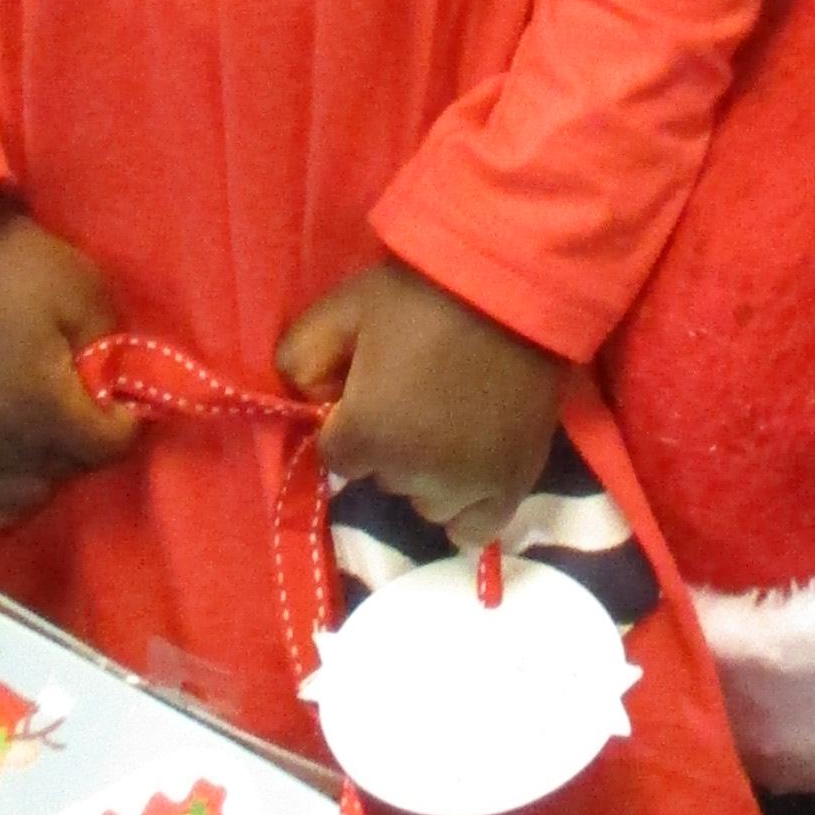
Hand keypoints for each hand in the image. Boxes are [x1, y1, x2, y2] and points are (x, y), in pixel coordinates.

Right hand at [0, 193, 137, 534]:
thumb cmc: (14, 265)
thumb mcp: (83, 291)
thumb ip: (112, 353)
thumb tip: (115, 397)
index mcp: (40, 405)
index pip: (104, 448)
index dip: (124, 425)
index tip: (121, 400)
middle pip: (64, 477)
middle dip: (85, 447)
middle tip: (85, 407)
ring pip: (18, 503)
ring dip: (44, 477)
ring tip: (49, 436)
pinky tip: (9, 470)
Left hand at [279, 261, 565, 549]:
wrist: (514, 286)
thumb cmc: (423, 296)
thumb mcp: (344, 307)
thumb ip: (301, 359)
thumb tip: (306, 403)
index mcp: (368, 434)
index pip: (337, 455)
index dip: (351, 421)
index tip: (373, 389)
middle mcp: (414, 474)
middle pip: (383, 477)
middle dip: (390, 443)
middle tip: (416, 392)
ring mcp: (468, 485)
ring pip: (426, 502)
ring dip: (427, 473)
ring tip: (450, 421)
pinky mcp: (513, 485)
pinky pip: (474, 528)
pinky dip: (466, 507)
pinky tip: (467, 469)